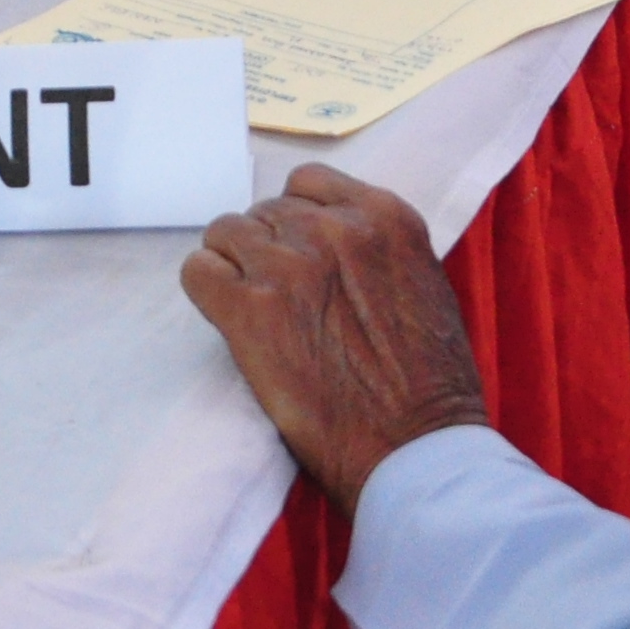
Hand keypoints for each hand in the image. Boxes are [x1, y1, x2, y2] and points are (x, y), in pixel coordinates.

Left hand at [181, 167, 493, 511]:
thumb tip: (332, 245)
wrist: (415, 445)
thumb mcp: (422, 283)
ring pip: (225, 233)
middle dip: (266, 247)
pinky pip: (198, 272)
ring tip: (251, 308)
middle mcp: (332, 228)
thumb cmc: (431, 382)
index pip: (307, 183)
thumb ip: (375, 250)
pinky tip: (226, 317)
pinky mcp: (248, 310)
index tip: (299, 253)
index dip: (296, 220)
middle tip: (276, 295)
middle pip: (264, 211)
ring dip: (233, 265)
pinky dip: (206, 289)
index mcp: (383, 216)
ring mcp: (288, 265)